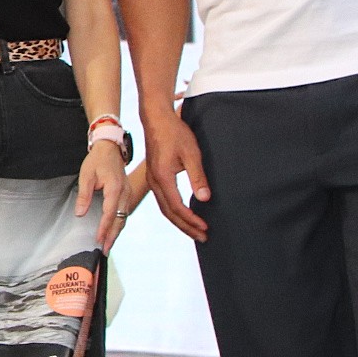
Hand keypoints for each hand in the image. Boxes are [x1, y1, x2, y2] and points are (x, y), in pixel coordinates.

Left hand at [76, 139, 129, 251]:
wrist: (110, 148)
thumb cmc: (97, 160)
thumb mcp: (86, 175)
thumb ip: (83, 195)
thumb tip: (80, 213)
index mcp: (115, 188)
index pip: (110, 213)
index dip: (104, 228)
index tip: (98, 239)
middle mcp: (124, 193)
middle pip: (120, 219)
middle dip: (112, 236)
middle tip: (105, 250)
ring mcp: (128, 194)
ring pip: (124, 218)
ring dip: (116, 232)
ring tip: (108, 245)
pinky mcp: (126, 194)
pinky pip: (124, 213)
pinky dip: (119, 224)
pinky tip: (113, 232)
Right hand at [141, 106, 210, 241]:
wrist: (156, 119)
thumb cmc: (175, 133)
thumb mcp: (191, 153)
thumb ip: (198, 177)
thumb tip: (205, 199)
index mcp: (163, 177)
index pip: (177, 207)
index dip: (191, 220)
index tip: (205, 228)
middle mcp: (155, 182)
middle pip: (169, 213)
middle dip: (186, 227)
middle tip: (202, 237)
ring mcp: (152, 180)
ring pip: (164, 208)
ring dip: (179, 221)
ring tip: (194, 230)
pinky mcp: (154, 176)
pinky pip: (163, 200)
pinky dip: (173, 211)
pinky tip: (183, 213)